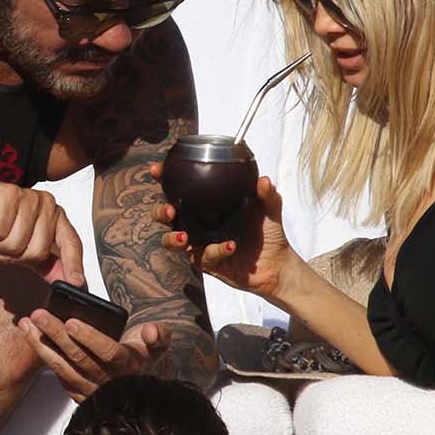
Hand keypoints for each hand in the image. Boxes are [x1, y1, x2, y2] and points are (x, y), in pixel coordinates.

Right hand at [0, 170, 86, 284]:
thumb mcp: (22, 247)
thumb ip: (45, 263)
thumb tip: (67, 282)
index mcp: (54, 215)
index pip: (71, 242)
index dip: (73, 264)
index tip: (76, 283)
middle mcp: (46, 204)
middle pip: (37, 252)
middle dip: (11, 256)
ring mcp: (29, 198)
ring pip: (16, 245)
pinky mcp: (9, 195)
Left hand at [18, 308, 160, 399]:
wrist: (137, 382)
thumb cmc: (142, 354)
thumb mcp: (158, 344)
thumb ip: (159, 335)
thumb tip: (150, 332)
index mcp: (129, 366)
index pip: (108, 352)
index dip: (89, 337)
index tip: (71, 321)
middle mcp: (109, 381)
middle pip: (79, 358)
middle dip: (56, 334)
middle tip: (39, 314)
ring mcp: (92, 390)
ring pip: (63, 368)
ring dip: (42, 346)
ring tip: (27, 324)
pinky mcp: (78, 394)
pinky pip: (58, 376)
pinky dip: (43, 357)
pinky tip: (32, 338)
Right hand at [153, 166, 295, 299]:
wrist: (277, 263)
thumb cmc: (267, 232)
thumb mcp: (269, 209)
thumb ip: (267, 194)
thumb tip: (263, 180)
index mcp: (205, 206)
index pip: (178, 190)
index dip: (163, 180)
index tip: (156, 170)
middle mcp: (197, 224)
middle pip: (164, 217)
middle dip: (159, 211)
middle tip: (170, 209)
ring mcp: (199, 244)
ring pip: (170, 242)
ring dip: (172, 237)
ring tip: (184, 235)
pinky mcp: (207, 263)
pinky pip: (203, 257)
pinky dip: (216, 250)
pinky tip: (230, 245)